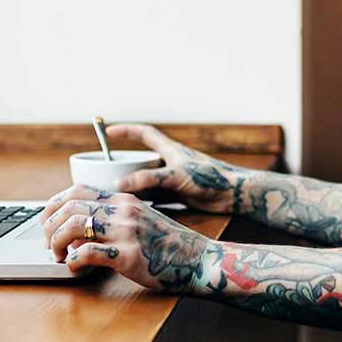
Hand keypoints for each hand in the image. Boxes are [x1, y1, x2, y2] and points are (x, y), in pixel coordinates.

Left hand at [40, 186, 213, 292]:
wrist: (199, 260)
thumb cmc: (169, 244)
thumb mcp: (143, 218)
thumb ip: (116, 215)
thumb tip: (83, 225)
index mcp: (124, 199)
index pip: (78, 190)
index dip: (54, 204)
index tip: (47, 220)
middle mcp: (123, 210)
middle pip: (70, 206)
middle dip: (49, 225)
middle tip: (47, 243)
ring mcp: (126, 232)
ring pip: (74, 226)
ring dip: (56, 242)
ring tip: (58, 255)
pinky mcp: (129, 256)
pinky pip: (88, 253)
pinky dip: (73, 261)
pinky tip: (74, 267)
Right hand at [106, 123, 246, 212]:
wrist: (236, 194)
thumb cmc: (210, 178)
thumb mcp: (176, 176)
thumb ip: (148, 179)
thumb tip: (119, 185)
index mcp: (170, 150)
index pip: (144, 134)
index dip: (126, 131)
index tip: (108, 132)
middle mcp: (170, 162)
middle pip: (141, 160)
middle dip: (124, 167)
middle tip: (105, 176)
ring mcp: (174, 179)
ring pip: (147, 181)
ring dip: (133, 187)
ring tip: (114, 196)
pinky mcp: (180, 195)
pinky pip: (156, 197)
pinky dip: (145, 202)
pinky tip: (135, 211)